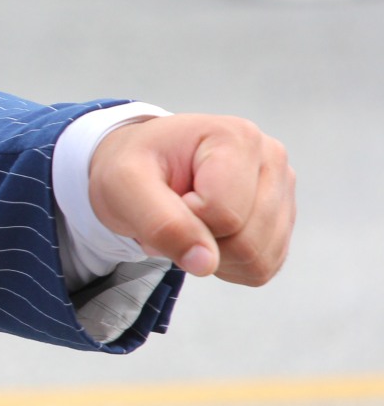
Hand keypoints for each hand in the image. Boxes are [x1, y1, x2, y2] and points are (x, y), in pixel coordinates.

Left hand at [88, 114, 294, 284]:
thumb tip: (205, 263)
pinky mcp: (281, 220)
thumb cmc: (135, 167)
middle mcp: (271, 160)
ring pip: (258, 259)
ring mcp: (281, 191)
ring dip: (213, 255)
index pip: (223, 214)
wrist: (142, 166)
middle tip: (175, 211)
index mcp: (237, 138)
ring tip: (189, 220)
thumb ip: (162, 223)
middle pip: (246, 242)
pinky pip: (262, 267)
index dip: (184, 219)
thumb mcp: (124, 186)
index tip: (165, 195)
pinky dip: (227, 264)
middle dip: (199, 240)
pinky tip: (207, 234)